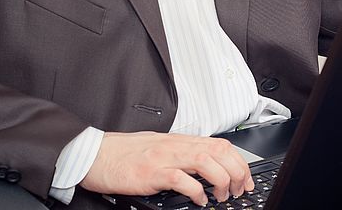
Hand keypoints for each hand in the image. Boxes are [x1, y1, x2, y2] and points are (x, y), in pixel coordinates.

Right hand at [80, 131, 253, 205]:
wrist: (97, 154)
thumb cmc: (125, 153)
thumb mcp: (159, 148)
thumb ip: (182, 154)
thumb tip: (204, 165)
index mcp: (179, 141)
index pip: (219, 144)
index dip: (238, 161)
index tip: (245, 178)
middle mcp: (175, 146)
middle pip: (218, 151)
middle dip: (236, 172)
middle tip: (239, 190)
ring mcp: (164, 157)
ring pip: (206, 161)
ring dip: (221, 180)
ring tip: (221, 196)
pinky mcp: (151, 172)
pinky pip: (182, 179)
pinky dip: (196, 190)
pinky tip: (199, 200)